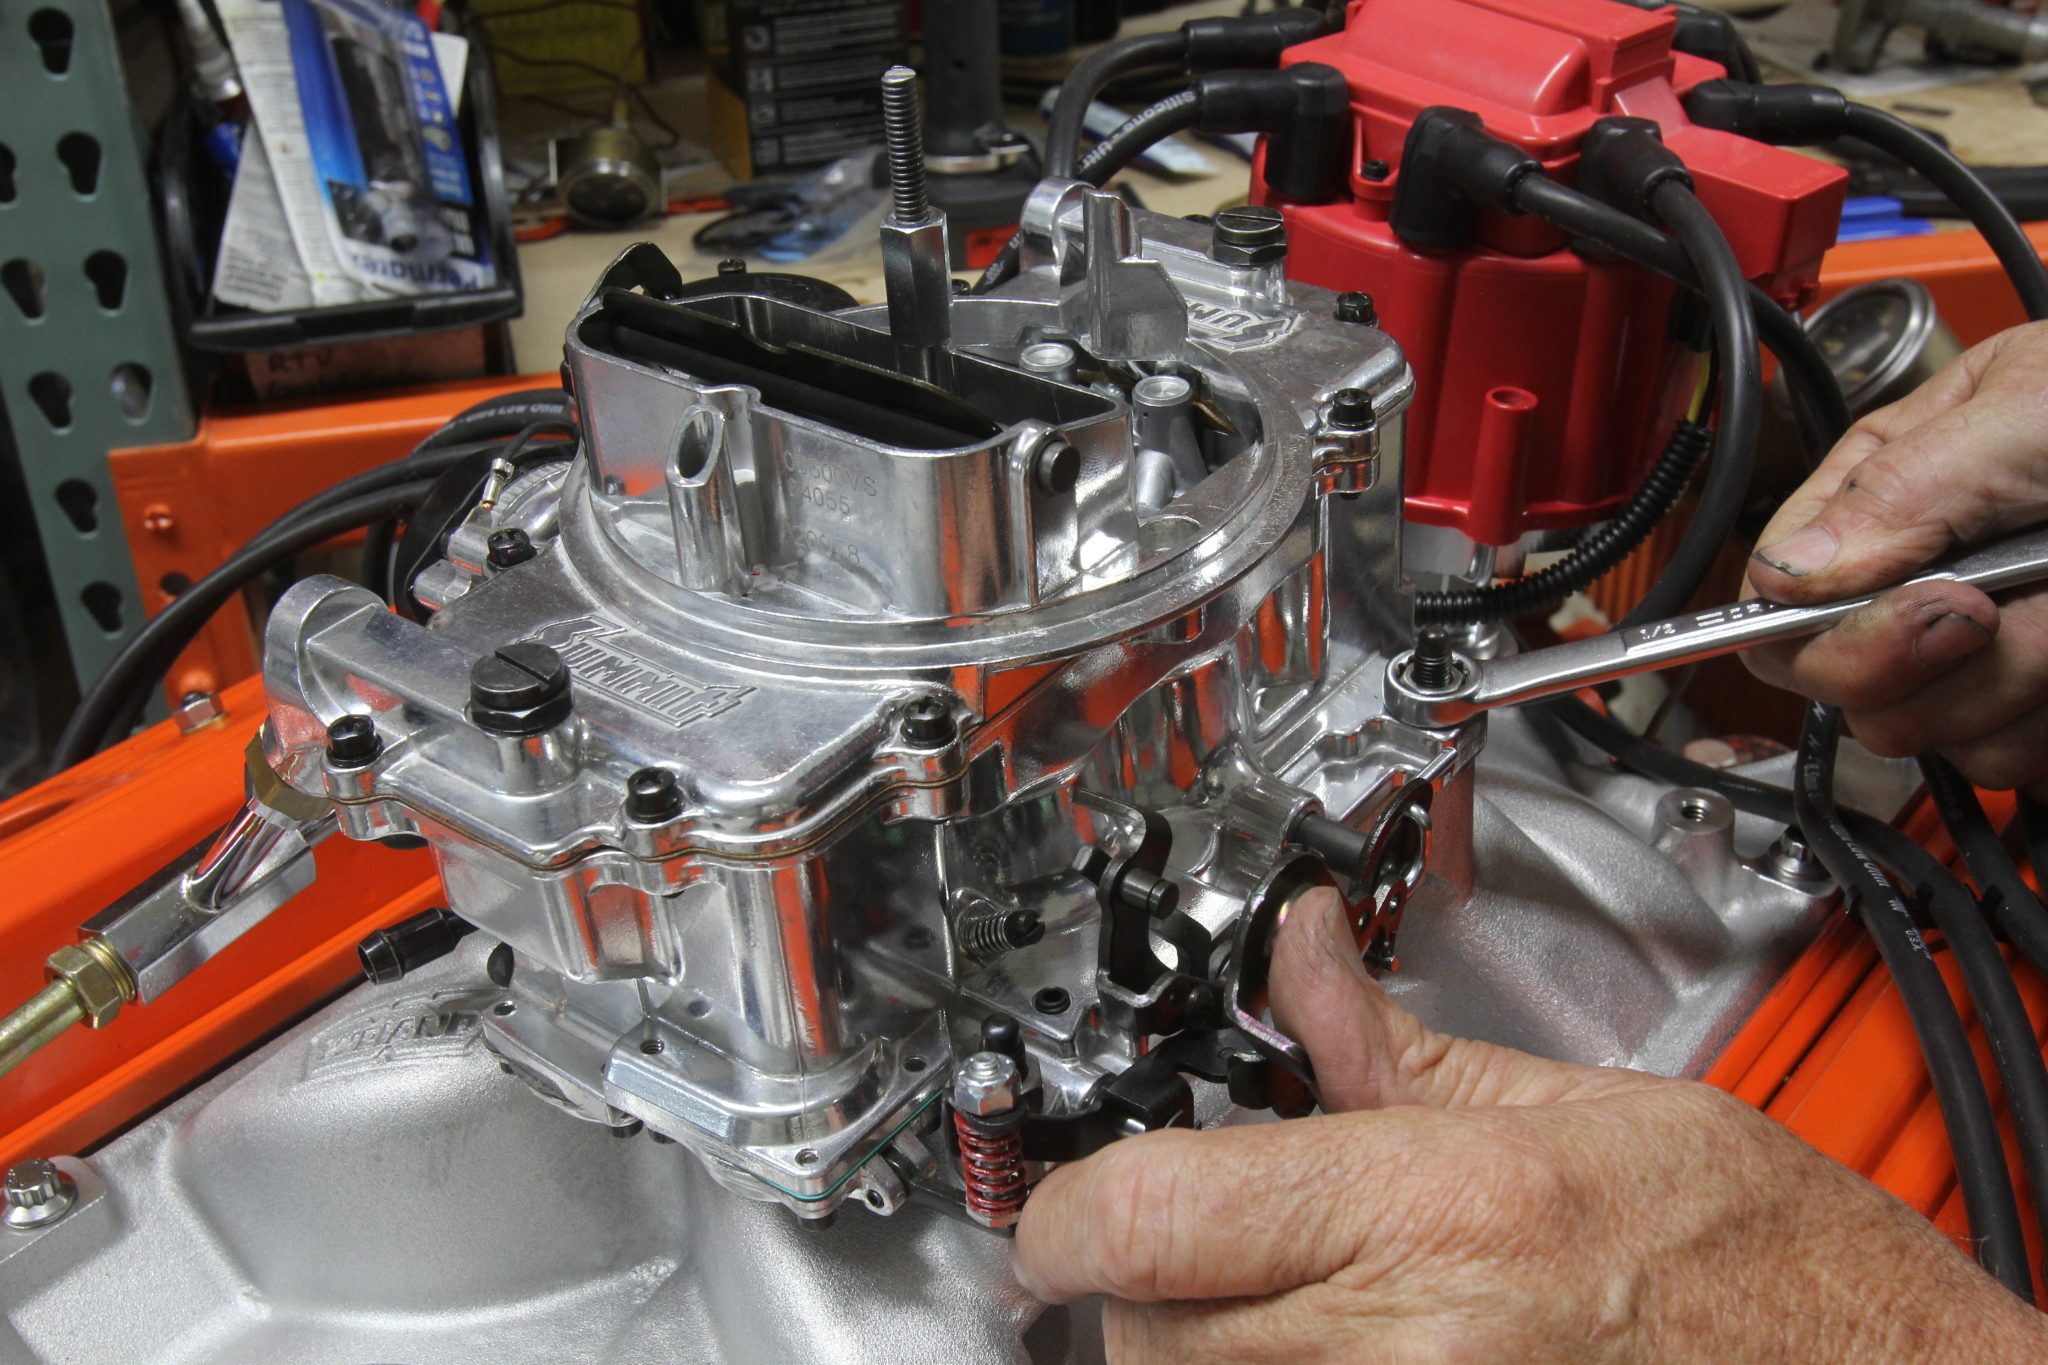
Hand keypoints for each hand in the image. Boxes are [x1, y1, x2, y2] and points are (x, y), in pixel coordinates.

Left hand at [1012, 889, 2045, 1361]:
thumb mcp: (1573, 1108)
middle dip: (1138, 1283)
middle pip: (1142, 1328)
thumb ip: (1392, 1045)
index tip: (1057, 1206)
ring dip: (1194, 1355)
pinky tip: (1320, 1353)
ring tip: (1269, 1306)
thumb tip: (1302, 954)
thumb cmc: (1766, 1267)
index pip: (1143, 1215)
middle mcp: (1402, 1348)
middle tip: (1193, 1239)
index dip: (1061, 1212)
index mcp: (1432, 1210)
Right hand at [1744, 321, 2047, 793]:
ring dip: (2021, 683)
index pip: (1781, 592)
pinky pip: (2009, 758)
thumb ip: (1905, 486)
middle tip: (1999, 610)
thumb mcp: (2038, 408)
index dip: (1824, 625)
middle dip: (1931, 658)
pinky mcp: (2046, 702)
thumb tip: (1788, 573)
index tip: (1925, 611)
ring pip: (1930, 728)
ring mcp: (1991, 644)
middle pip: (1842, 677)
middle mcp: (1930, 569)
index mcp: (1897, 483)